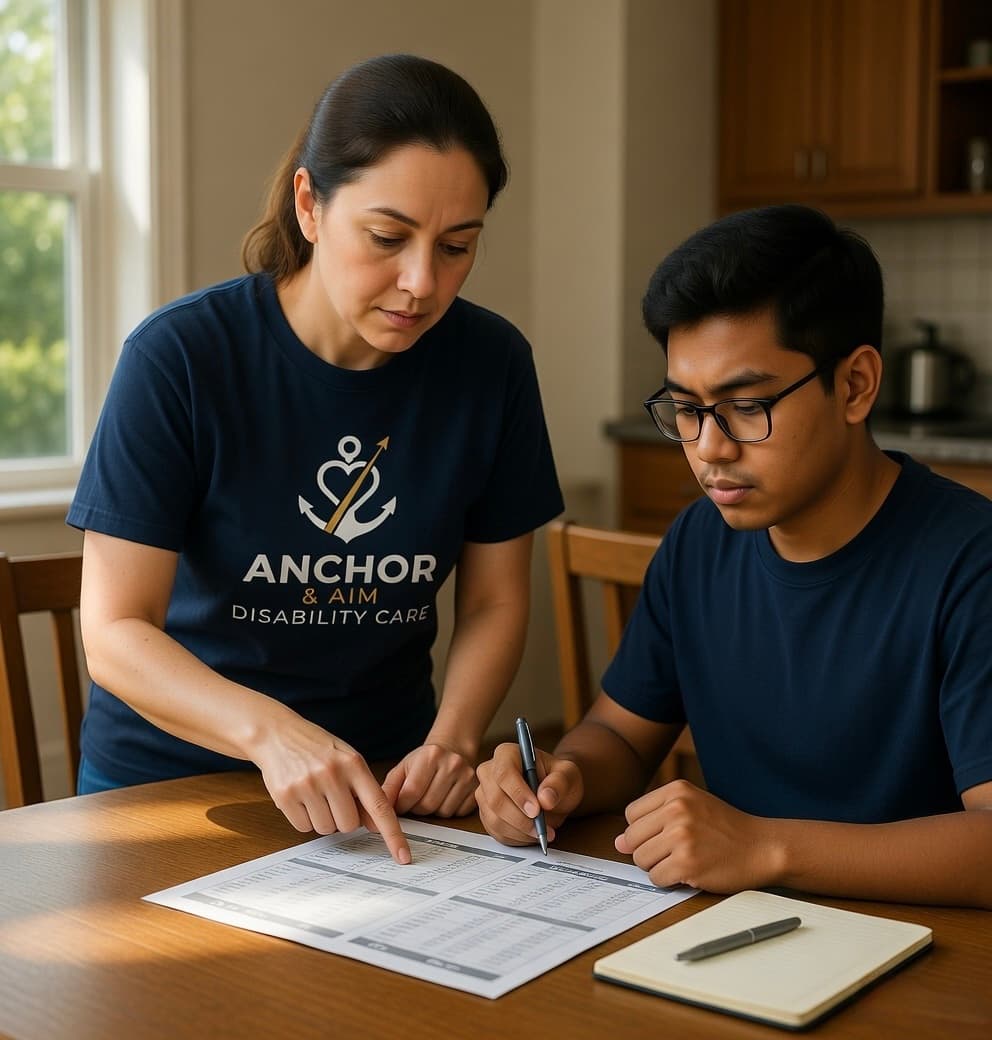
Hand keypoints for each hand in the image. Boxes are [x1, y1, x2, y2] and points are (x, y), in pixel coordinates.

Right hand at [253, 714, 410, 864]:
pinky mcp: (285, 796)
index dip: (392, 834)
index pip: (379, 806)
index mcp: (354, 764)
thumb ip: (363, 788)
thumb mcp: (346, 758)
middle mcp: (332, 774)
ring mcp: (308, 785)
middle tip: (333, 798)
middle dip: (343, 818)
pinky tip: (300, 797)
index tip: (403, 856)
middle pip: (349, 824)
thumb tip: (375, 824)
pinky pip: (303, 827)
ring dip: (323, 818)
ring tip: (315, 794)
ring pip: (326, 828)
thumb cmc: (317, 748)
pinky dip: (304, 818)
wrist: (277, 734)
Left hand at [381, 742, 477, 816]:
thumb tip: (374, 812)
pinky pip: (457, 813)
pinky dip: (448, 810)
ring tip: (431, 796)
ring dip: (432, 812)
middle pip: (427, 805)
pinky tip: (445, 798)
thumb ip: (389, 788)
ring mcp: (467, 776)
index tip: (399, 805)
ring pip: (442, 812)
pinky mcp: (476, 789)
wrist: (453, 748)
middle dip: (417, 809)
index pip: (411, 792)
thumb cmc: (426, 760)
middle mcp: (452, 764)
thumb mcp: (404, 768)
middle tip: (416, 801)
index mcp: (431, 756)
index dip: (402, 805)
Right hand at [475, 742, 583, 846]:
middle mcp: (490, 771)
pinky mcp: (485, 814)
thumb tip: (545, 798)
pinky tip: (531, 833)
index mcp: (507, 753)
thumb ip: (559, 783)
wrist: (552, 792)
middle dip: (521, 819)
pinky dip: (516, 838)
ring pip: (494, 819)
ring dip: (520, 831)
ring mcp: (485, 794)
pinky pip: (496, 832)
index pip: (504, 773)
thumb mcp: (568, 775)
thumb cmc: (557, 779)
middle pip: (495, 799)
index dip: (518, 793)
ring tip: (542, 831)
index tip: (536, 810)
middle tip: (542, 827)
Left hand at [614, 780, 781, 890]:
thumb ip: (654, 819)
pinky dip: (668, 881)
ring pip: (641, 860)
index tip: (662, 837)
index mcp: (675, 791)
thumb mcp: (692, 807)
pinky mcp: (687, 863)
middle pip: (632, 838)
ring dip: (658, 867)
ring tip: (683, 861)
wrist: (763, 847)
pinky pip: (656, 878)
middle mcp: (676, 809)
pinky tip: (688, 873)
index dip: (642, 831)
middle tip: (673, 853)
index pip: (632, 814)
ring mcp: (681, 836)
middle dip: (647, 851)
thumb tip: (618, 842)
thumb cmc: (726, 828)